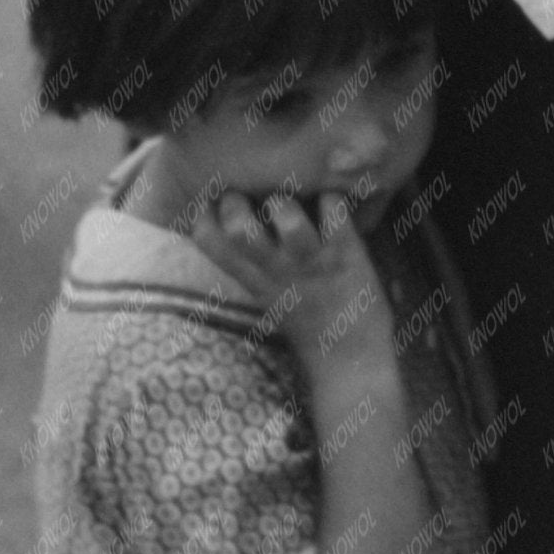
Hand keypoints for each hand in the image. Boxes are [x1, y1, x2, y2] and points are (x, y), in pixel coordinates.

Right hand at [185, 187, 378, 347]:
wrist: (350, 357)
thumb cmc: (307, 318)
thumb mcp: (267, 295)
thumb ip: (251, 264)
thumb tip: (238, 221)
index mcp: (253, 279)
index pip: (209, 243)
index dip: (203, 215)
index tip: (212, 199)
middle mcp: (276, 270)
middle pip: (240, 229)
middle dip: (238, 202)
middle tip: (252, 196)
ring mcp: (312, 263)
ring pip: (290, 219)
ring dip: (288, 202)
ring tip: (295, 202)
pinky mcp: (347, 255)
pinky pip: (336, 214)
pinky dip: (333, 201)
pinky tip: (332, 205)